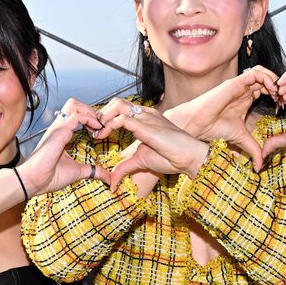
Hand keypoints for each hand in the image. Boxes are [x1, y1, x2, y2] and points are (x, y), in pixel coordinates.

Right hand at [17, 99, 110, 194]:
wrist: (34, 181)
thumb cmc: (49, 177)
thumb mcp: (77, 172)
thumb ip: (92, 171)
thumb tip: (107, 177)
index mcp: (61, 134)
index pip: (76, 114)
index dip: (90, 118)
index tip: (100, 131)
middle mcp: (59, 128)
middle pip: (74, 103)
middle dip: (90, 110)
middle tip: (100, 125)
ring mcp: (58, 128)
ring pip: (74, 104)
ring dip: (89, 112)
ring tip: (98, 125)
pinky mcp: (59, 132)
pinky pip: (76, 116)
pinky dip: (89, 120)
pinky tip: (96, 130)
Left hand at [93, 99, 208, 187]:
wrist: (189, 157)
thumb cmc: (170, 157)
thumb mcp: (141, 161)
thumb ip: (124, 168)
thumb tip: (112, 182)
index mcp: (144, 118)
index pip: (119, 108)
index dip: (105, 117)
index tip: (97, 132)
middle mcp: (144, 114)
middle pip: (116, 102)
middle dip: (102, 113)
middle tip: (95, 130)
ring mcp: (145, 118)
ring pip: (117, 104)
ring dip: (103, 116)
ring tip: (98, 132)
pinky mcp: (146, 126)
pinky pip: (122, 118)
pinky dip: (109, 125)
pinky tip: (103, 136)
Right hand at [166, 68, 279, 169]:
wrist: (200, 124)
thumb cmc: (215, 129)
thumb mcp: (242, 140)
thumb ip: (253, 150)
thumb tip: (260, 168)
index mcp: (246, 99)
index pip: (266, 90)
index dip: (277, 96)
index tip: (282, 107)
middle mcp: (244, 90)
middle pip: (267, 79)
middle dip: (279, 87)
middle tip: (284, 99)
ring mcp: (240, 85)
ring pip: (263, 73)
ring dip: (274, 80)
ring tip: (279, 93)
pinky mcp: (236, 82)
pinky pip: (256, 73)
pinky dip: (267, 77)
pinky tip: (272, 89)